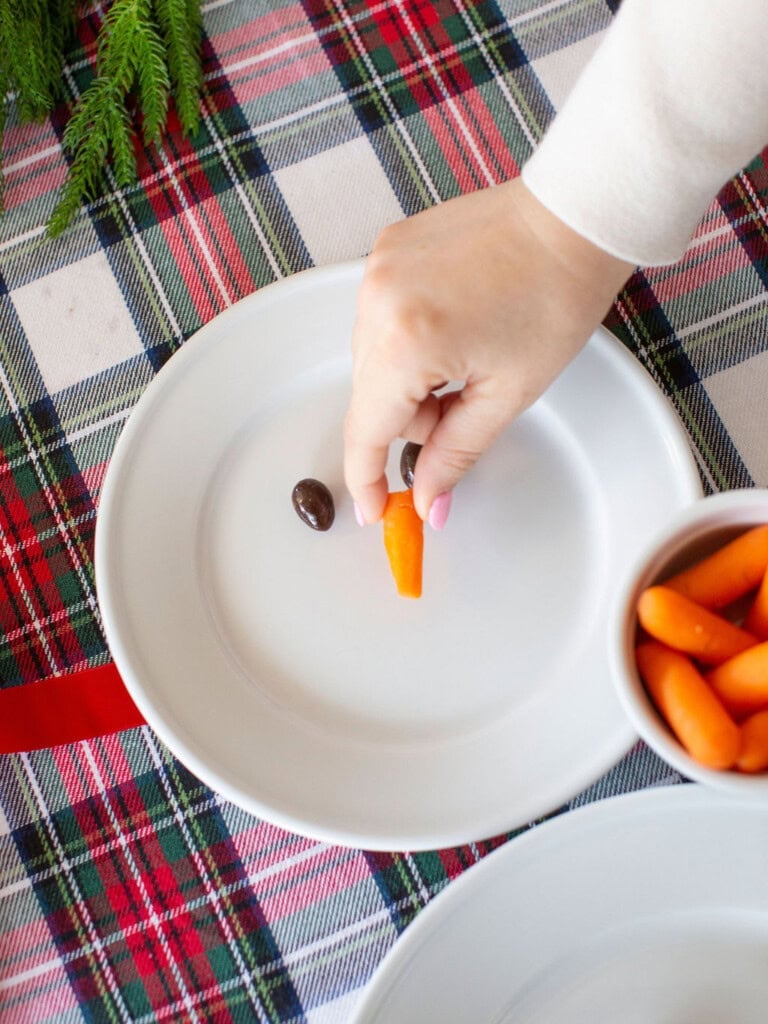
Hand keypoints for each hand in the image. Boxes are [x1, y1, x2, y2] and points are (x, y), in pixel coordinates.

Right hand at [343, 177, 633, 525]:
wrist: (572, 219)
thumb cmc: (555, 298)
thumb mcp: (506, 394)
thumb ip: (455, 455)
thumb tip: (428, 501)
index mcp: (405, 343)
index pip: (367, 430)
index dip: (368, 478)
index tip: (375, 509)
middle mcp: (377, 301)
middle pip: (371, 396)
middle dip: (413, 416)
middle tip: (466, 400)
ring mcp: (376, 269)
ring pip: (373, 358)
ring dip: (409, 376)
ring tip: (468, 351)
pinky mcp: (386, 250)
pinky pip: (380, 317)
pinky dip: (408, 337)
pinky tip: (453, 322)